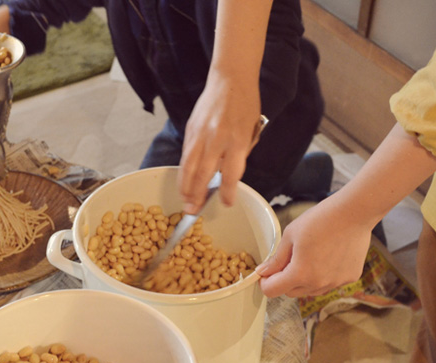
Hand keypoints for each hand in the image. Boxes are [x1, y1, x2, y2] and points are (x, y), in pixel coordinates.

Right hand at [178, 71, 260, 214]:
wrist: (230, 79)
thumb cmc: (245, 105)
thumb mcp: (251, 131)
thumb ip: (240, 154)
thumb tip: (227, 174)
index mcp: (238, 140)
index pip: (232, 173)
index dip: (228, 192)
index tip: (227, 203)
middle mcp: (218, 139)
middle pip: (204, 173)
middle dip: (197, 195)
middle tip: (193, 210)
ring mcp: (201, 134)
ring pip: (189, 167)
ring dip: (186, 187)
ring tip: (185, 201)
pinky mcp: (190, 130)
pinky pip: (185, 156)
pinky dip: (183, 172)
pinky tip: (183, 182)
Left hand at [255, 198, 373, 297]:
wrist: (353, 213)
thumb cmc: (320, 220)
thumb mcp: (290, 236)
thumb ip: (276, 259)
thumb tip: (262, 272)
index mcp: (300, 274)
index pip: (272, 291)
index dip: (265, 282)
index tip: (265, 273)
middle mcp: (318, 284)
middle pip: (291, 292)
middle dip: (283, 281)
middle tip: (286, 261)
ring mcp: (336, 283)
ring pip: (310, 290)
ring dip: (303, 280)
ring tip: (308, 256)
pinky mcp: (349, 278)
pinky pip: (328, 283)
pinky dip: (323, 276)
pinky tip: (326, 256)